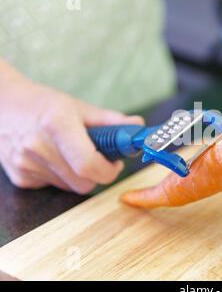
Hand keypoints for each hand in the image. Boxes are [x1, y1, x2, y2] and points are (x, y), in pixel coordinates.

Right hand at [0, 78, 143, 193]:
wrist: (1, 105)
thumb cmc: (43, 104)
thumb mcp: (78, 107)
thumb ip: (111, 121)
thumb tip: (138, 126)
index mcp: (57, 125)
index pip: (89, 165)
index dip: (109, 170)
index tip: (115, 163)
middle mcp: (38, 148)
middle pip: (83, 183)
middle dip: (97, 174)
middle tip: (98, 158)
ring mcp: (26, 165)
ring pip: (70, 187)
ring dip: (79, 176)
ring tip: (71, 153)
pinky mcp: (20, 178)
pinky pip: (54, 186)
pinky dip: (61, 176)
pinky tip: (53, 158)